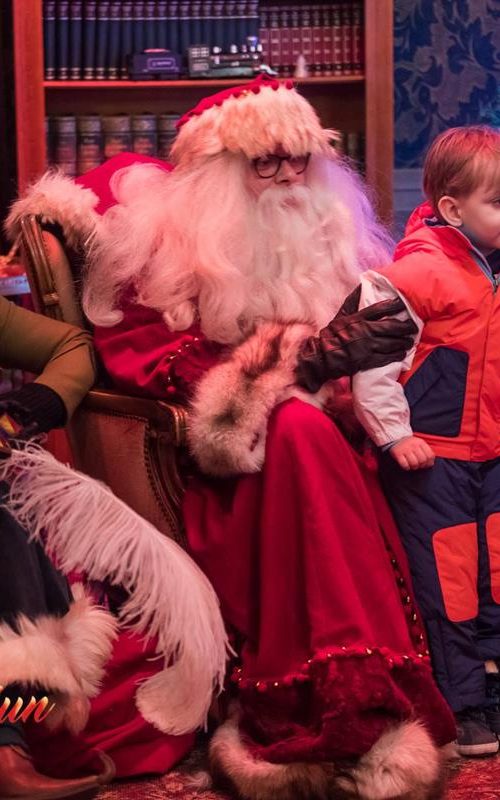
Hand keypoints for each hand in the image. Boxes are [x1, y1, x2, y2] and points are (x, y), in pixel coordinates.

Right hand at [295, 285, 417, 391]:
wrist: (323, 357)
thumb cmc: (332, 335)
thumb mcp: (340, 315)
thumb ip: (352, 301)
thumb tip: (362, 284)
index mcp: (357, 319)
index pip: (379, 309)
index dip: (393, 306)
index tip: (402, 304)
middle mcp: (364, 331)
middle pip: (391, 326)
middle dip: (405, 327)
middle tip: (413, 327)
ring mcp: (367, 347)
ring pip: (392, 343)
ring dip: (404, 342)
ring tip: (409, 341)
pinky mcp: (368, 360)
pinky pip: (387, 357)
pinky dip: (397, 355)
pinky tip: (402, 354)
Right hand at [390, 436, 434, 469]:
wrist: (396, 438)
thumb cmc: (410, 444)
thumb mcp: (419, 444)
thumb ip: (426, 451)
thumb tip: (431, 463)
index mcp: (420, 442)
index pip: (430, 455)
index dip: (429, 463)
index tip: (426, 465)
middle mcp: (413, 445)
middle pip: (423, 460)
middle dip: (422, 466)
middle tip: (419, 465)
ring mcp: (405, 449)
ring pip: (414, 463)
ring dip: (414, 467)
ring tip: (412, 466)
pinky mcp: (397, 453)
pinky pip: (405, 465)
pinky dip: (406, 467)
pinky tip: (406, 465)